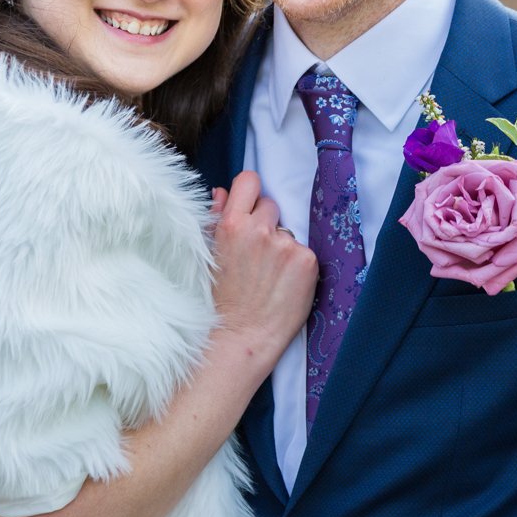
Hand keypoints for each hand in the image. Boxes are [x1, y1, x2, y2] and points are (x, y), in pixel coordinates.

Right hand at [209, 171, 317, 365]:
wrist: (241, 335)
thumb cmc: (221, 299)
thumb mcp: (209, 255)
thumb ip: (217, 219)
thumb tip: (223, 192)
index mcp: (231, 224)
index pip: (249, 181)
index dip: (251, 194)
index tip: (251, 208)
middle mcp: (259, 230)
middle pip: (271, 205)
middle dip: (266, 224)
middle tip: (258, 254)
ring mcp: (285, 244)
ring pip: (288, 230)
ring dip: (282, 245)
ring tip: (270, 273)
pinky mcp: (307, 260)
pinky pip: (304, 251)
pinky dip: (298, 265)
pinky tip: (285, 284)